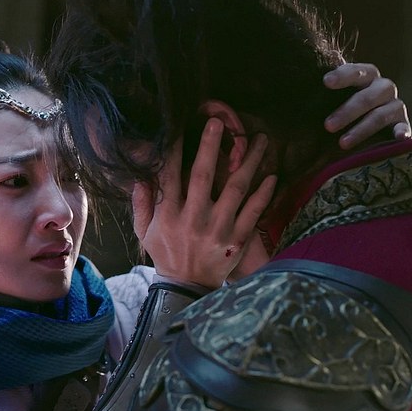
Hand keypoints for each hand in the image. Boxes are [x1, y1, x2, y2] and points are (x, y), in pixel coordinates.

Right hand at [132, 118, 276, 288]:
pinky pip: (253, 212)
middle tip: (217, 122)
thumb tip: (140, 176)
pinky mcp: (238, 241)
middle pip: (202, 176)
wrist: (186, 288)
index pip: (170, 176)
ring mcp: (218, 229)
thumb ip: (141, 203)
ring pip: (236, 188)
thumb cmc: (165, 254)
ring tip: (260, 140)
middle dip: (209, 147)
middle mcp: (193, 219)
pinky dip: (264, 194)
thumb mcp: (144, 231)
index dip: (175, 150)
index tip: (180, 128)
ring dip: (249, 162)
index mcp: (168, 215)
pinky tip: (272, 175)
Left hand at [323, 62, 411, 148]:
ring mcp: (395, 106)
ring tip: (342, 143)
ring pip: (382, 114)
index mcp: (364, 77)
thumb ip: (317, 95)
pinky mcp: (402, 124)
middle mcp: (382, 88)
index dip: (342, 76)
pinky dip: (401, 131)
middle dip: (348, 110)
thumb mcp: (329, 101)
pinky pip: (403, 127)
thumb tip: (284, 94)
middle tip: (327, 126)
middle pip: (369, 95)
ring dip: (362, 128)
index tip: (325, 82)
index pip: (356, 71)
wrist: (371, 129)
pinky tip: (397, 137)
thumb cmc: (341, 111)